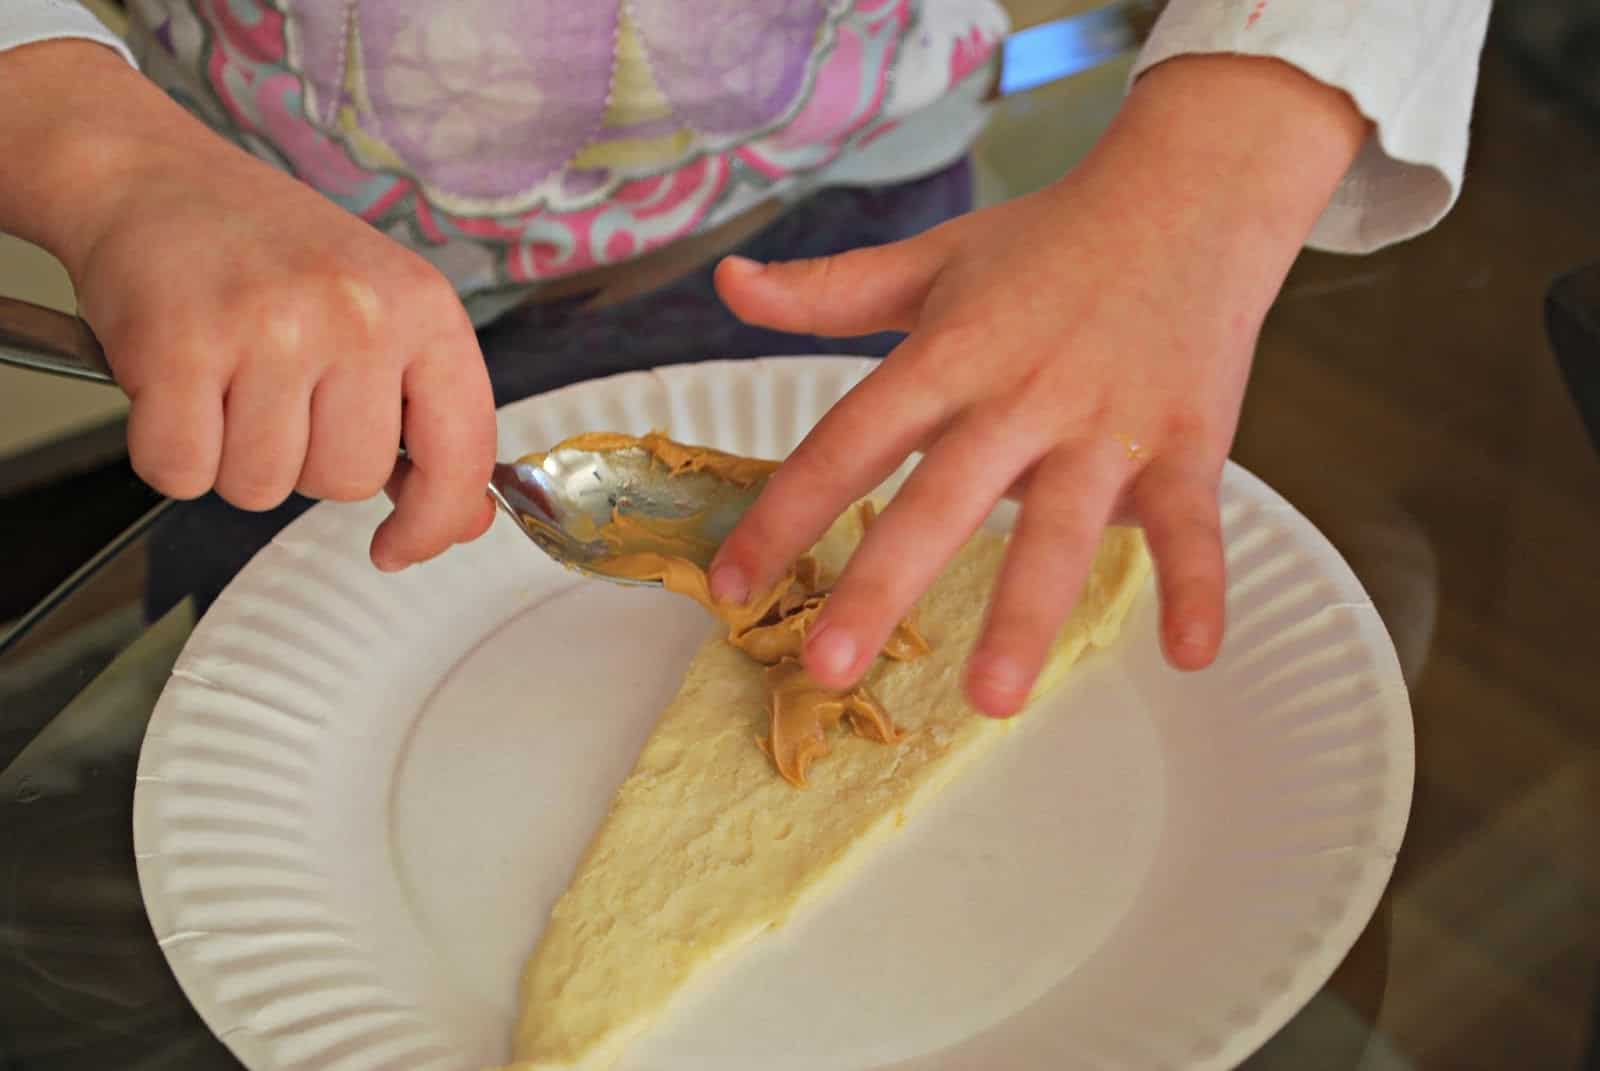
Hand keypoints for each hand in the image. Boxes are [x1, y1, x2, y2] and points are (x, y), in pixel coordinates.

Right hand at [0, 41, 495, 570]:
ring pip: (262, 486)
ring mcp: (269, 327)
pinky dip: (169, 453)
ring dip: (234, 458)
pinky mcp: (179, 345)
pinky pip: (182, 472)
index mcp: (423, 307)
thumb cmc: (271, 252)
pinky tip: (178, 392)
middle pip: (348, 482)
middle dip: (306, 464)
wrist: (152, 175)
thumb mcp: (382, 310)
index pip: (462, 451)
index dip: (436, 521)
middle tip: (276, 395)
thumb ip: (427, 416)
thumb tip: (462, 519)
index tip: (403, 547)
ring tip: (226, 383)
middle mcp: (356, 313)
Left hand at [709, 55, 1368, 714]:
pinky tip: (1190, 654)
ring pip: (1059, 529)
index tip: (730, 586)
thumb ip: (829, 290)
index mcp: (947, 354)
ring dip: (1025, 614)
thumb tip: (729, 284)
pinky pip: (1190, 523)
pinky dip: (1197, 585)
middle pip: (937, 501)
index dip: (783, 514)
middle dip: (880, 587)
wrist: (1191, 189)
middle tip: (826, 667)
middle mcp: (1018, 394)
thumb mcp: (931, 259)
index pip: (846, 441)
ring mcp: (1105, 421)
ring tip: (991, 699)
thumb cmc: (1048, 240)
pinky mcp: (1188, 439)